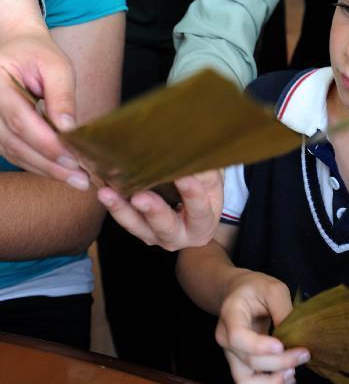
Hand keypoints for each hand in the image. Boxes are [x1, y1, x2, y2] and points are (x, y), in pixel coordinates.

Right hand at [0, 31, 85, 187]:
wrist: (17, 48)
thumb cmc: (37, 54)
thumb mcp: (56, 65)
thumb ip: (62, 95)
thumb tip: (69, 129)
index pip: (20, 119)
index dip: (46, 142)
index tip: (73, 159)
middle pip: (15, 142)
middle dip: (49, 163)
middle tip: (80, 178)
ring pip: (13, 152)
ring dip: (45, 169)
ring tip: (76, 179)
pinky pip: (13, 152)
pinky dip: (38, 163)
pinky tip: (61, 170)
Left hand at [97, 170, 223, 250]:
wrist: (192, 205)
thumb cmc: (205, 187)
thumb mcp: (210, 178)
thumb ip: (203, 169)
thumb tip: (190, 148)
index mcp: (203, 223)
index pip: (199, 209)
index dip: (192, 193)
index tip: (184, 176)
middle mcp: (180, 235)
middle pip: (166, 226)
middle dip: (153, 210)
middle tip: (139, 197)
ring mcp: (156, 235)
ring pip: (137, 225)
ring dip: (121, 209)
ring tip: (106, 193)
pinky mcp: (138, 228)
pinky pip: (124, 218)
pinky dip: (114, 203)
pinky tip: (103, 188)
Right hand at [216, 272, 309, 383]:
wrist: (238, 294)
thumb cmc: (255, 288)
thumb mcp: (273, 288)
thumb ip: (283, 310)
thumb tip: (295, 338)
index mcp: (230, 314)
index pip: (238, 337)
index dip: (259, 346)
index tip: (282, 346)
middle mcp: (226, 339)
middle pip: (250, 361)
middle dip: (280, 363)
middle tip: (304, 354)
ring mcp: (231, 355)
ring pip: (246, 383)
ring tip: (293, 373)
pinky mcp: (240, 366)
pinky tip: (288, 378)